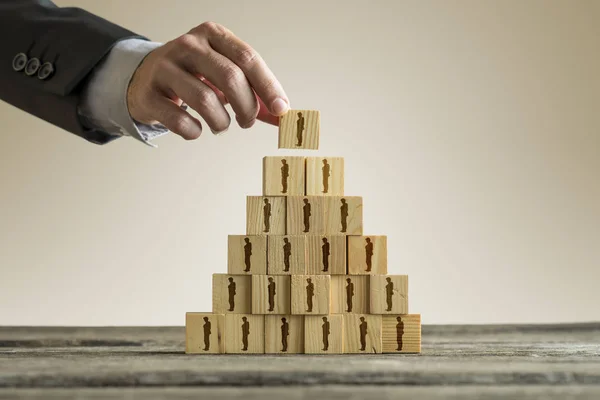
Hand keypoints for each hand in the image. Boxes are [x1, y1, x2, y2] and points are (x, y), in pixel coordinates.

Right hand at [127, 22, 289, 138]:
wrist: (144, 77)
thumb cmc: (193, 75)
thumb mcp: (224, 74)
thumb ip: (254, 93)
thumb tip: (283, 116)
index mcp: (213, 35)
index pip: (248, 58)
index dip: (268, 86)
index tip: (281, 109)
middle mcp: (189, 45)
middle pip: (230, 77)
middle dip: (247, 107)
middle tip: (247, 121)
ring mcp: (165, 67)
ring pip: (205, 99)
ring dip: (221, 122)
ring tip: (221, 125)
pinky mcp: (148, 93)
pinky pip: (179, 120)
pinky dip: (194, 131)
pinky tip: (196, 129)